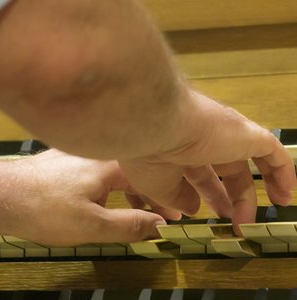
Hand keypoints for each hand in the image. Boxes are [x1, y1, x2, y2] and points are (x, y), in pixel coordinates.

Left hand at [0, 149, 165, 245]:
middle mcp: (104, 152)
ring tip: (142, 210)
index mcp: (113, 165)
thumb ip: (129, 226)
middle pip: (140, 173)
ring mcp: (89, 153)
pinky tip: (115, 198)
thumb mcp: (92, 226)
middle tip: (163, 215)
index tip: (176, 215)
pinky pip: (107, 170)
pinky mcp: (77, 158)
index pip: (152, 180)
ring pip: (124, 171)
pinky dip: (118, 185)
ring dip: (136, 191)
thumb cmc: (46, 209)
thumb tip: (159, 225)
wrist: (6, 195)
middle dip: (154, 195)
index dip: (166, 200)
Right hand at [120, 87, 296, 233]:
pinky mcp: (244, 133)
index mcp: (182, 152)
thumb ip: (179, 199)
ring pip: (250, 161)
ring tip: (266, 212)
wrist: (158, 126)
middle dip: (232, 199)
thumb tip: (192, 209)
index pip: (201, 176)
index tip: (208, 215)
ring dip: (257, 189)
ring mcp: (225, 136)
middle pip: (226, 172)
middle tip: (237, 221)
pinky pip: (271, 152)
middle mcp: (204, 141)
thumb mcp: (160, 187)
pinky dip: (281, 172)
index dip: (208, 196)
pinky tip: (286, 194)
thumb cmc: (150, 156)